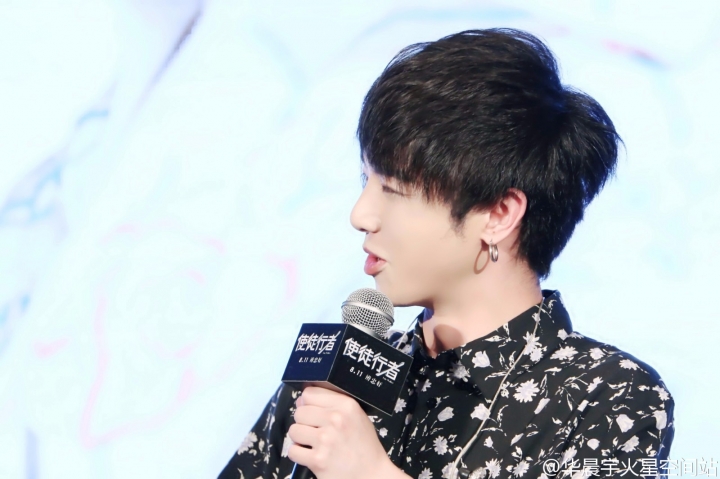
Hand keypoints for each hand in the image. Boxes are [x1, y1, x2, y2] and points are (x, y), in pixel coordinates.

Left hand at [288, 386, 408, 478]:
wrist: (372, 475)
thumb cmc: (365, 448)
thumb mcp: (358, 416)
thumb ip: (334, 404)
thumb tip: (302, 399)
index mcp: (347, 405)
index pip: (309, 393)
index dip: (308, 403)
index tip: (313, 411)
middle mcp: (336, 419)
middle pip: (299, 412)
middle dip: (304, 422)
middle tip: (316, 431)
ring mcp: (325, 440)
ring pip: (294, 430)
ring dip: (300, 438)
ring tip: (314, 444)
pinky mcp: (317, 460)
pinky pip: (293, 451)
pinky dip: (299, 455)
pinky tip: (312, 456)